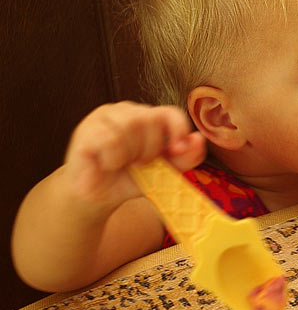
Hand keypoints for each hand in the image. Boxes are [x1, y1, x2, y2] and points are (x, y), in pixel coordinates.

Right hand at [63, 101, 206, 205]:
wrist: (99, 197)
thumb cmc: (132, 179)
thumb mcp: (165, 172)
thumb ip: (185, 157)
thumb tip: (198, 139)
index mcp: (149, 118)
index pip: (170, 112)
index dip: (178, 129)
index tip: (177, 150)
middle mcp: (127, 112)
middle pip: (149, 119)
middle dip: (149, 149)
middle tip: (139, 164)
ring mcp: (104, 117)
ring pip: (128, 125)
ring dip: (129, 154)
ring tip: (121, 164)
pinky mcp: (86, 131)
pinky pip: (108, 139)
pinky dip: (112, 159)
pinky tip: (106, 164)